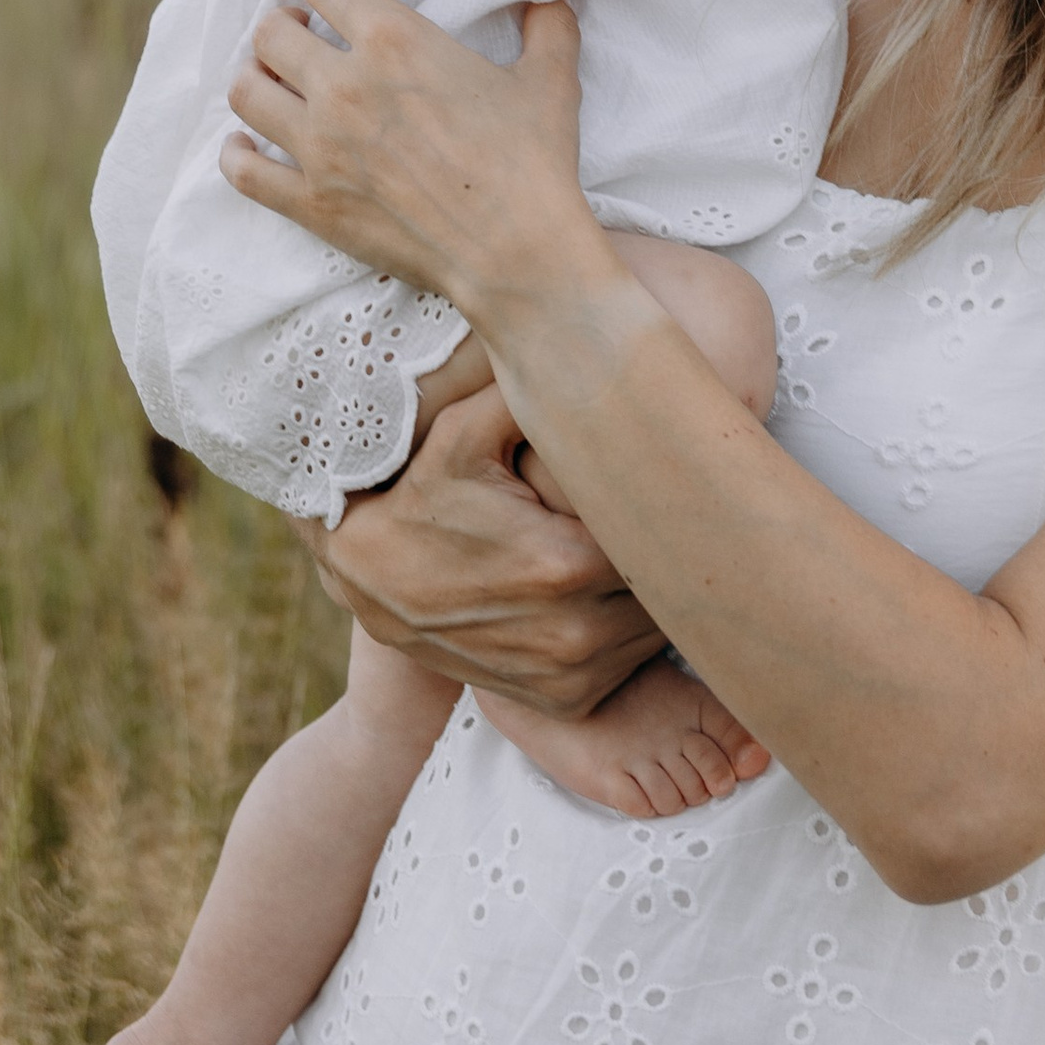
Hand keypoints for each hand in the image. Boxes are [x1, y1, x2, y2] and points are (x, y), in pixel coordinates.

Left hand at [222, 0, 608, 325]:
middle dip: (282, 24)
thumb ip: (548, 26)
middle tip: (300, 31)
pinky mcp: (311, 203)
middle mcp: (344, 86)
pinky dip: (236, 153)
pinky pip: (242, 170)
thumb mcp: (550, 81)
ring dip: (254, 79)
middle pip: (271, 33)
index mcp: (395, 41)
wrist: (515, 251)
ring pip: (246, 92)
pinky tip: (246, 146)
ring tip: (271, 82)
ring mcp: (319, 147)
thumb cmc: (533, 163)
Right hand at [302, 382, 665, 713]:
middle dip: (668, 548)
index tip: (676, 478)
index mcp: (567, 564)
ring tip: (641, 545)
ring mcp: (571, 675)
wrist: (368, 578)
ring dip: (654, 591)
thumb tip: (585, 343)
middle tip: (674, 506)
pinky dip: (631, 631)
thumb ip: (527, 390)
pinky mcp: (565, 701)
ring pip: (658, 629)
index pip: (663, 537)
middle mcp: (576, 633)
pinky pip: (632, 663)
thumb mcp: (465, 432)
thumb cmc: (425, 492)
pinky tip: (611, 590)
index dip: (674, 505)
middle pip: (668, 587)